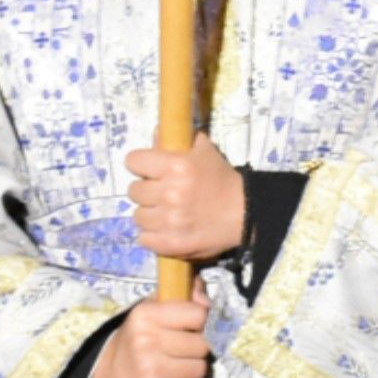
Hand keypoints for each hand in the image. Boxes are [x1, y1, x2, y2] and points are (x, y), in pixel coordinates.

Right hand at [93, 292, 212, 377]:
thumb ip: (182, 297)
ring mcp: (151, 370)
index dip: (202, 321)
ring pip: (200, 368)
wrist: (109, 370)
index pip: (198, 314)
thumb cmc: (138, 335)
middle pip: (202, 344)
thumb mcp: (153, 308)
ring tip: (181, 365)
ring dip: (196, 368)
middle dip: (200, 347)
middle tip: (186, 349)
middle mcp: (147, 341)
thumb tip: (206, 299)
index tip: (195, 326)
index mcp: (147, 315)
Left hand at [126, 134, 244, 261]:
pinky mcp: (170, 244)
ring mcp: (169, 221)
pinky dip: (152, 235)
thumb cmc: (222, 179)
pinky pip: (144, 239)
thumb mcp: (205, 151)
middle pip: (134, 190)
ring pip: (138, 216)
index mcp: (176, 166)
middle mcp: (169, 193)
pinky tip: (164, 230)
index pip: (133, 161)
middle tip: (160, 193)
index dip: (140, 164)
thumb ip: (180, 139)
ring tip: (164, 213)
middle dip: (146, 190)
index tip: (148, 170)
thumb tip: (157, 133)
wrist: (244, 213)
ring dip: (149, 214)